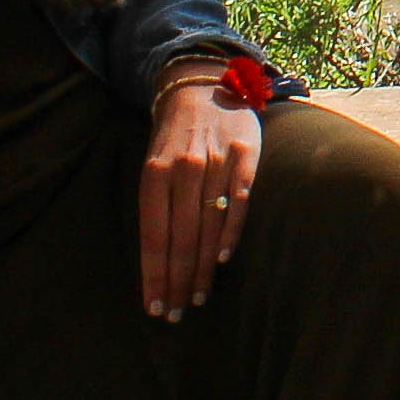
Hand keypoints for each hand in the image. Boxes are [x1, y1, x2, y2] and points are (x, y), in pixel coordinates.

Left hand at [139, 82, 263, 320]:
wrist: (203, 85)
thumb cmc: (174, 137)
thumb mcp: (153, 164)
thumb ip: (157, 206)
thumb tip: (157, 260)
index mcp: (155, 173)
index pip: (153, 235)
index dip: (154, 274)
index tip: (156, 307)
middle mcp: (184, 168)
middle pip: (180, 237)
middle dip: (178, 281)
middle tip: (178, 314)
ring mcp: (216, 161)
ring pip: (208, 226)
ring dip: (203, 267)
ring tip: (198, 297)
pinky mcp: (246, 155)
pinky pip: (239, 200)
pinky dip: (231, 231)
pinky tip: (223, 260)